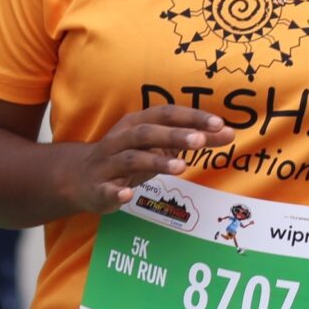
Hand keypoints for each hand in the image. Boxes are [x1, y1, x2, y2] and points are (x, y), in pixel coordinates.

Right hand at [59, 107, 234, 212]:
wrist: (78, 178)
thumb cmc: (129, 157)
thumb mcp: (160, 146)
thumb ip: (193, 139)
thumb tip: (229, 133)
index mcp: (137, 123)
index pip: (166, 113)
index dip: (191, 117)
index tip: (219, 124)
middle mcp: (121, 139)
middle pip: (148, 132)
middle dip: (174, 135)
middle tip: (200, 140)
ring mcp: (107, 163)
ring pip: (131, 158)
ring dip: (155, 160)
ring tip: (181, 167)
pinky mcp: (98, 188)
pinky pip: (106, 189)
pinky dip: (116, 192)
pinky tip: (128, 195)